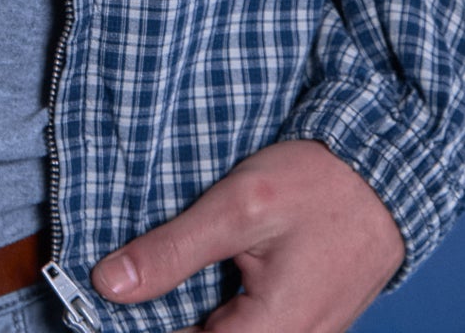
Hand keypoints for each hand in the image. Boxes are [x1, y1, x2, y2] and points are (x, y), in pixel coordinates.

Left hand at [91, 138, 404, 331]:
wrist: (386, 174)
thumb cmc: (319, 186)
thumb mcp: (237, 208)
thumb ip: (173, 251)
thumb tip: (110, 284)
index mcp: (272, 332)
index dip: (142, 327)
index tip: (105, 306)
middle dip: (166, 314)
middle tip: (129, 278)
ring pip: (226, 332)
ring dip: (190, 308)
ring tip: (157, 270)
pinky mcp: (304, 316)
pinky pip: (248, 322)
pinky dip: (216, 302)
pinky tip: (197, 271)